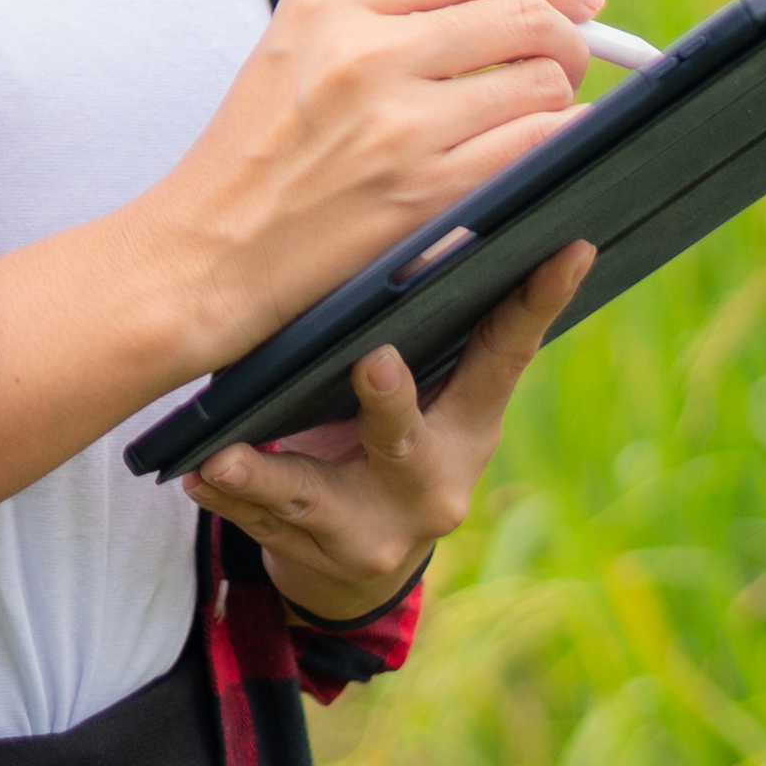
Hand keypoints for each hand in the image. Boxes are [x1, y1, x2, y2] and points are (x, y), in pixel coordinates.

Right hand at [0, 0, 609, 529]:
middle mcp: (365, 54)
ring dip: (560, 97)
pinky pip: (536, 148)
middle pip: (523, 14)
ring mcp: (398, 128)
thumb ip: (386, 7)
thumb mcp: (294, 46)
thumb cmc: (259, 150)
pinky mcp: (425, 196)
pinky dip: (555, 144)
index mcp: (330, 3)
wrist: (208, 253)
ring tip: (541, 111)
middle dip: (568, 35)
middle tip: (570, 56)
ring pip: (542, 83)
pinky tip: (538, 151)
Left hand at [190, 241, 592, 619]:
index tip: (570, 244)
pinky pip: (259, 519)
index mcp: (470, 427)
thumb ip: (435, 335)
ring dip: (267, 473)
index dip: (540, 302)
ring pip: (312, 494)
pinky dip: (226, 495)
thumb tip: (446, 209)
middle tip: (374, 363)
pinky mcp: (314, 552)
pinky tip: (195, 473)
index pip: (506, 357)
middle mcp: (432, 482)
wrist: (358, 556)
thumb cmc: (395, 438)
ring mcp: (373, 526)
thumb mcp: (435, 400)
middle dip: (389, 403)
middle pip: (406, 437)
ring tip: (226, 456)